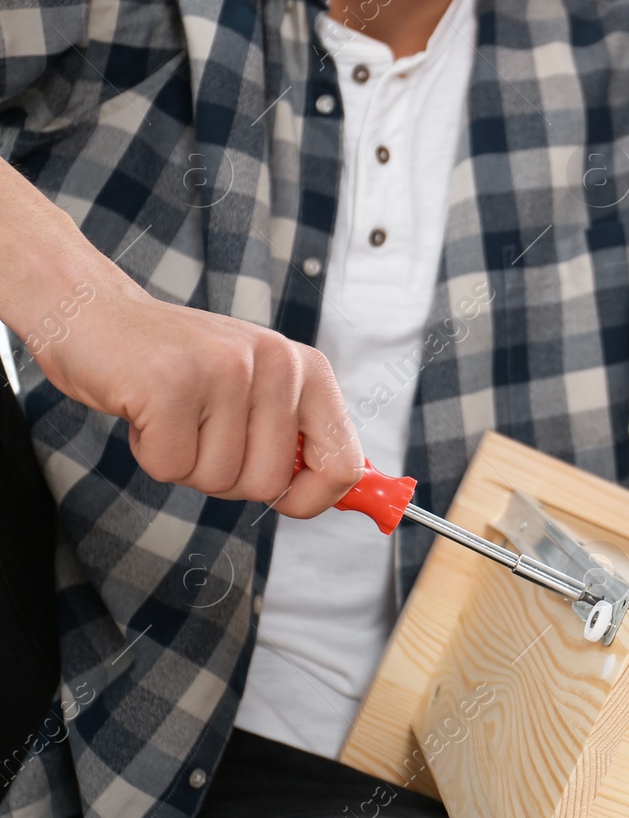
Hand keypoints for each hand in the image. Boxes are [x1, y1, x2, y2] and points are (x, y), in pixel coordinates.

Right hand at [29, 280, 363, 517]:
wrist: (96, 314)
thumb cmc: (180, 365)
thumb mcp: (254, 389)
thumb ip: (294, 436)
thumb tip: (332, 495)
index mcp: (307, 369)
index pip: (343, 463)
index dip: (315, 499)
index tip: (289, 503)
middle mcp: (277, 363)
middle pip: (268, 483)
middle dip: (225, 476)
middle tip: (199, 431)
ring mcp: (226, 370)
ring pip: (217, 480)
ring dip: (184, 462)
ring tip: (171, 413)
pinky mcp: (172, 383)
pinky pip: (171, 467)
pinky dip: (150, 453)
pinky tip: (145, 410)